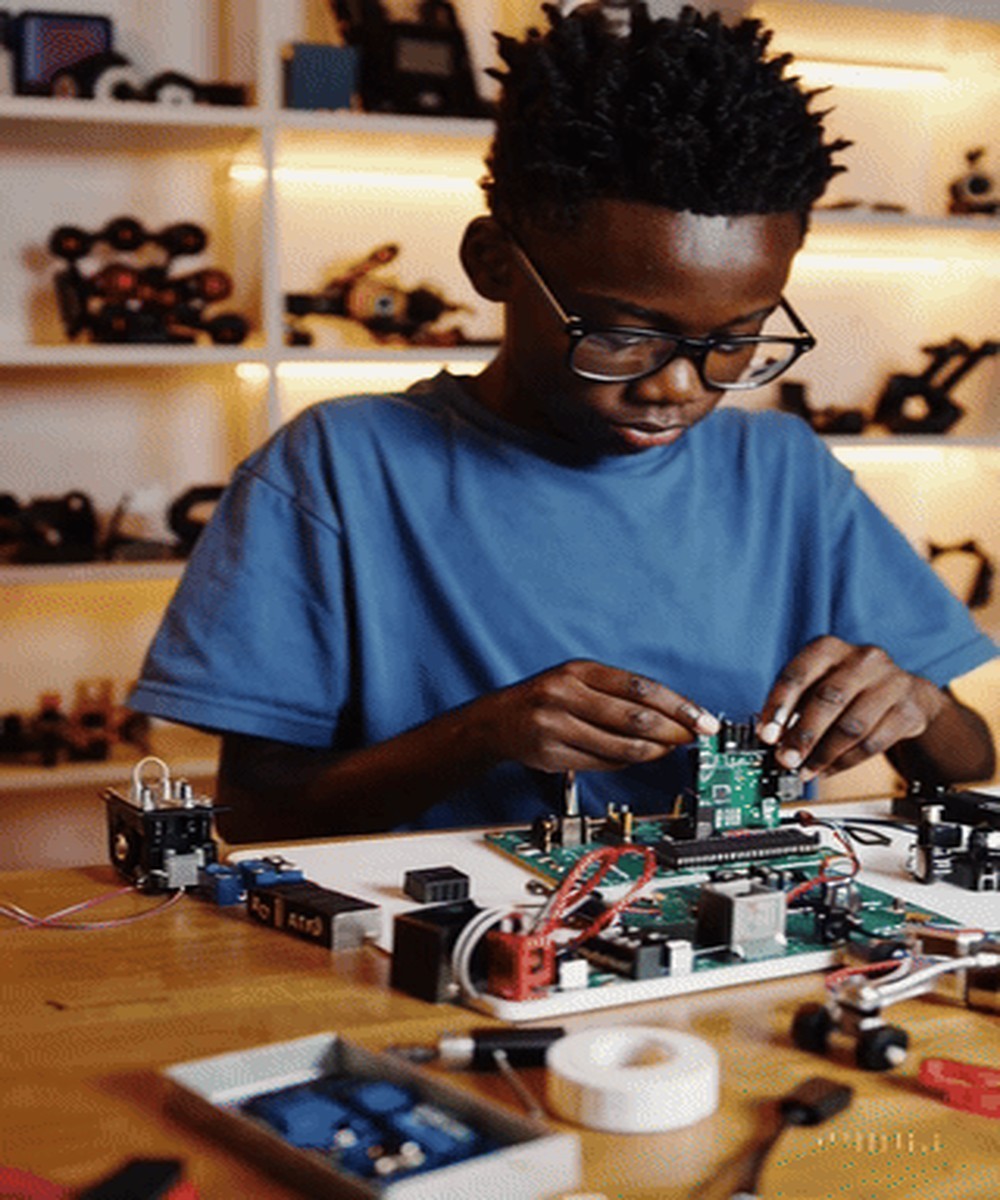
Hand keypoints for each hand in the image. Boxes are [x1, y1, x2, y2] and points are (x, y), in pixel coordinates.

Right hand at [475, 658, 719, 773]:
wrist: (496, 720)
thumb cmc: (547, 697)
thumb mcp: (579, 680)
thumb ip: (619, 692)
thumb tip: (674, 715)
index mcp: (579, 671)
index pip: (640, 688)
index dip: (678, 706)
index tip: (703, 720)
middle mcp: (565, 695)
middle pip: (634, 719)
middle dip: (673, 732)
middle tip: (694, 738)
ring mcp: (556, 727)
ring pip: (621, 747)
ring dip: (654, 752)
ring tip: (667, 749)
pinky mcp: (551, 755)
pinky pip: (603, 763)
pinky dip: (625, 762)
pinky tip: (633, 757)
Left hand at [756, 636, 946, 778]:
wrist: (906, 694)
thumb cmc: (849, 689)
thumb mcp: (819, 685)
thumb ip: (794, 707)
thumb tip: (771, 738)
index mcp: (830, 648)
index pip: (798, 674)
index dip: (778, 706)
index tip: (766, 734)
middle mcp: (862, 659)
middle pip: (827, 700)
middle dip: (802, 736)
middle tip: (786, 759)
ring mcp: (890, 683)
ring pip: (851, 726)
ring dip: (823, 755)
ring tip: (806, 770)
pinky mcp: (908, 710)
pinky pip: (872, 743)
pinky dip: (845, 762)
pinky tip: (829, 769)